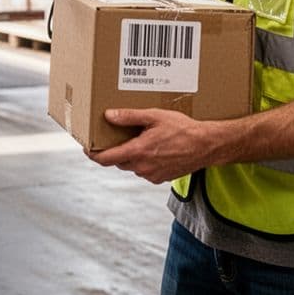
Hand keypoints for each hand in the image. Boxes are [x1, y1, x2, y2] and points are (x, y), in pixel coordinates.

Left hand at [87, 109, 222, 183]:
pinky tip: (153, 148)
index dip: (92, 153)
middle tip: (113, 136)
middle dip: (113, 150)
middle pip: (117, 161)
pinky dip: (143, 160)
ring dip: (129, 155)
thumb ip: (129, 116)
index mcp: (138, 152)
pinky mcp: (160, 179)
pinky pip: (144, 170)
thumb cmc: (183, 128)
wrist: (206, 146)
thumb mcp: (154, 116)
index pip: (105, 158)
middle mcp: (142, 167)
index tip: (86, 146)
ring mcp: (151, 175)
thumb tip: (109, 115)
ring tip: (138, 139)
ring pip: (131, 166)